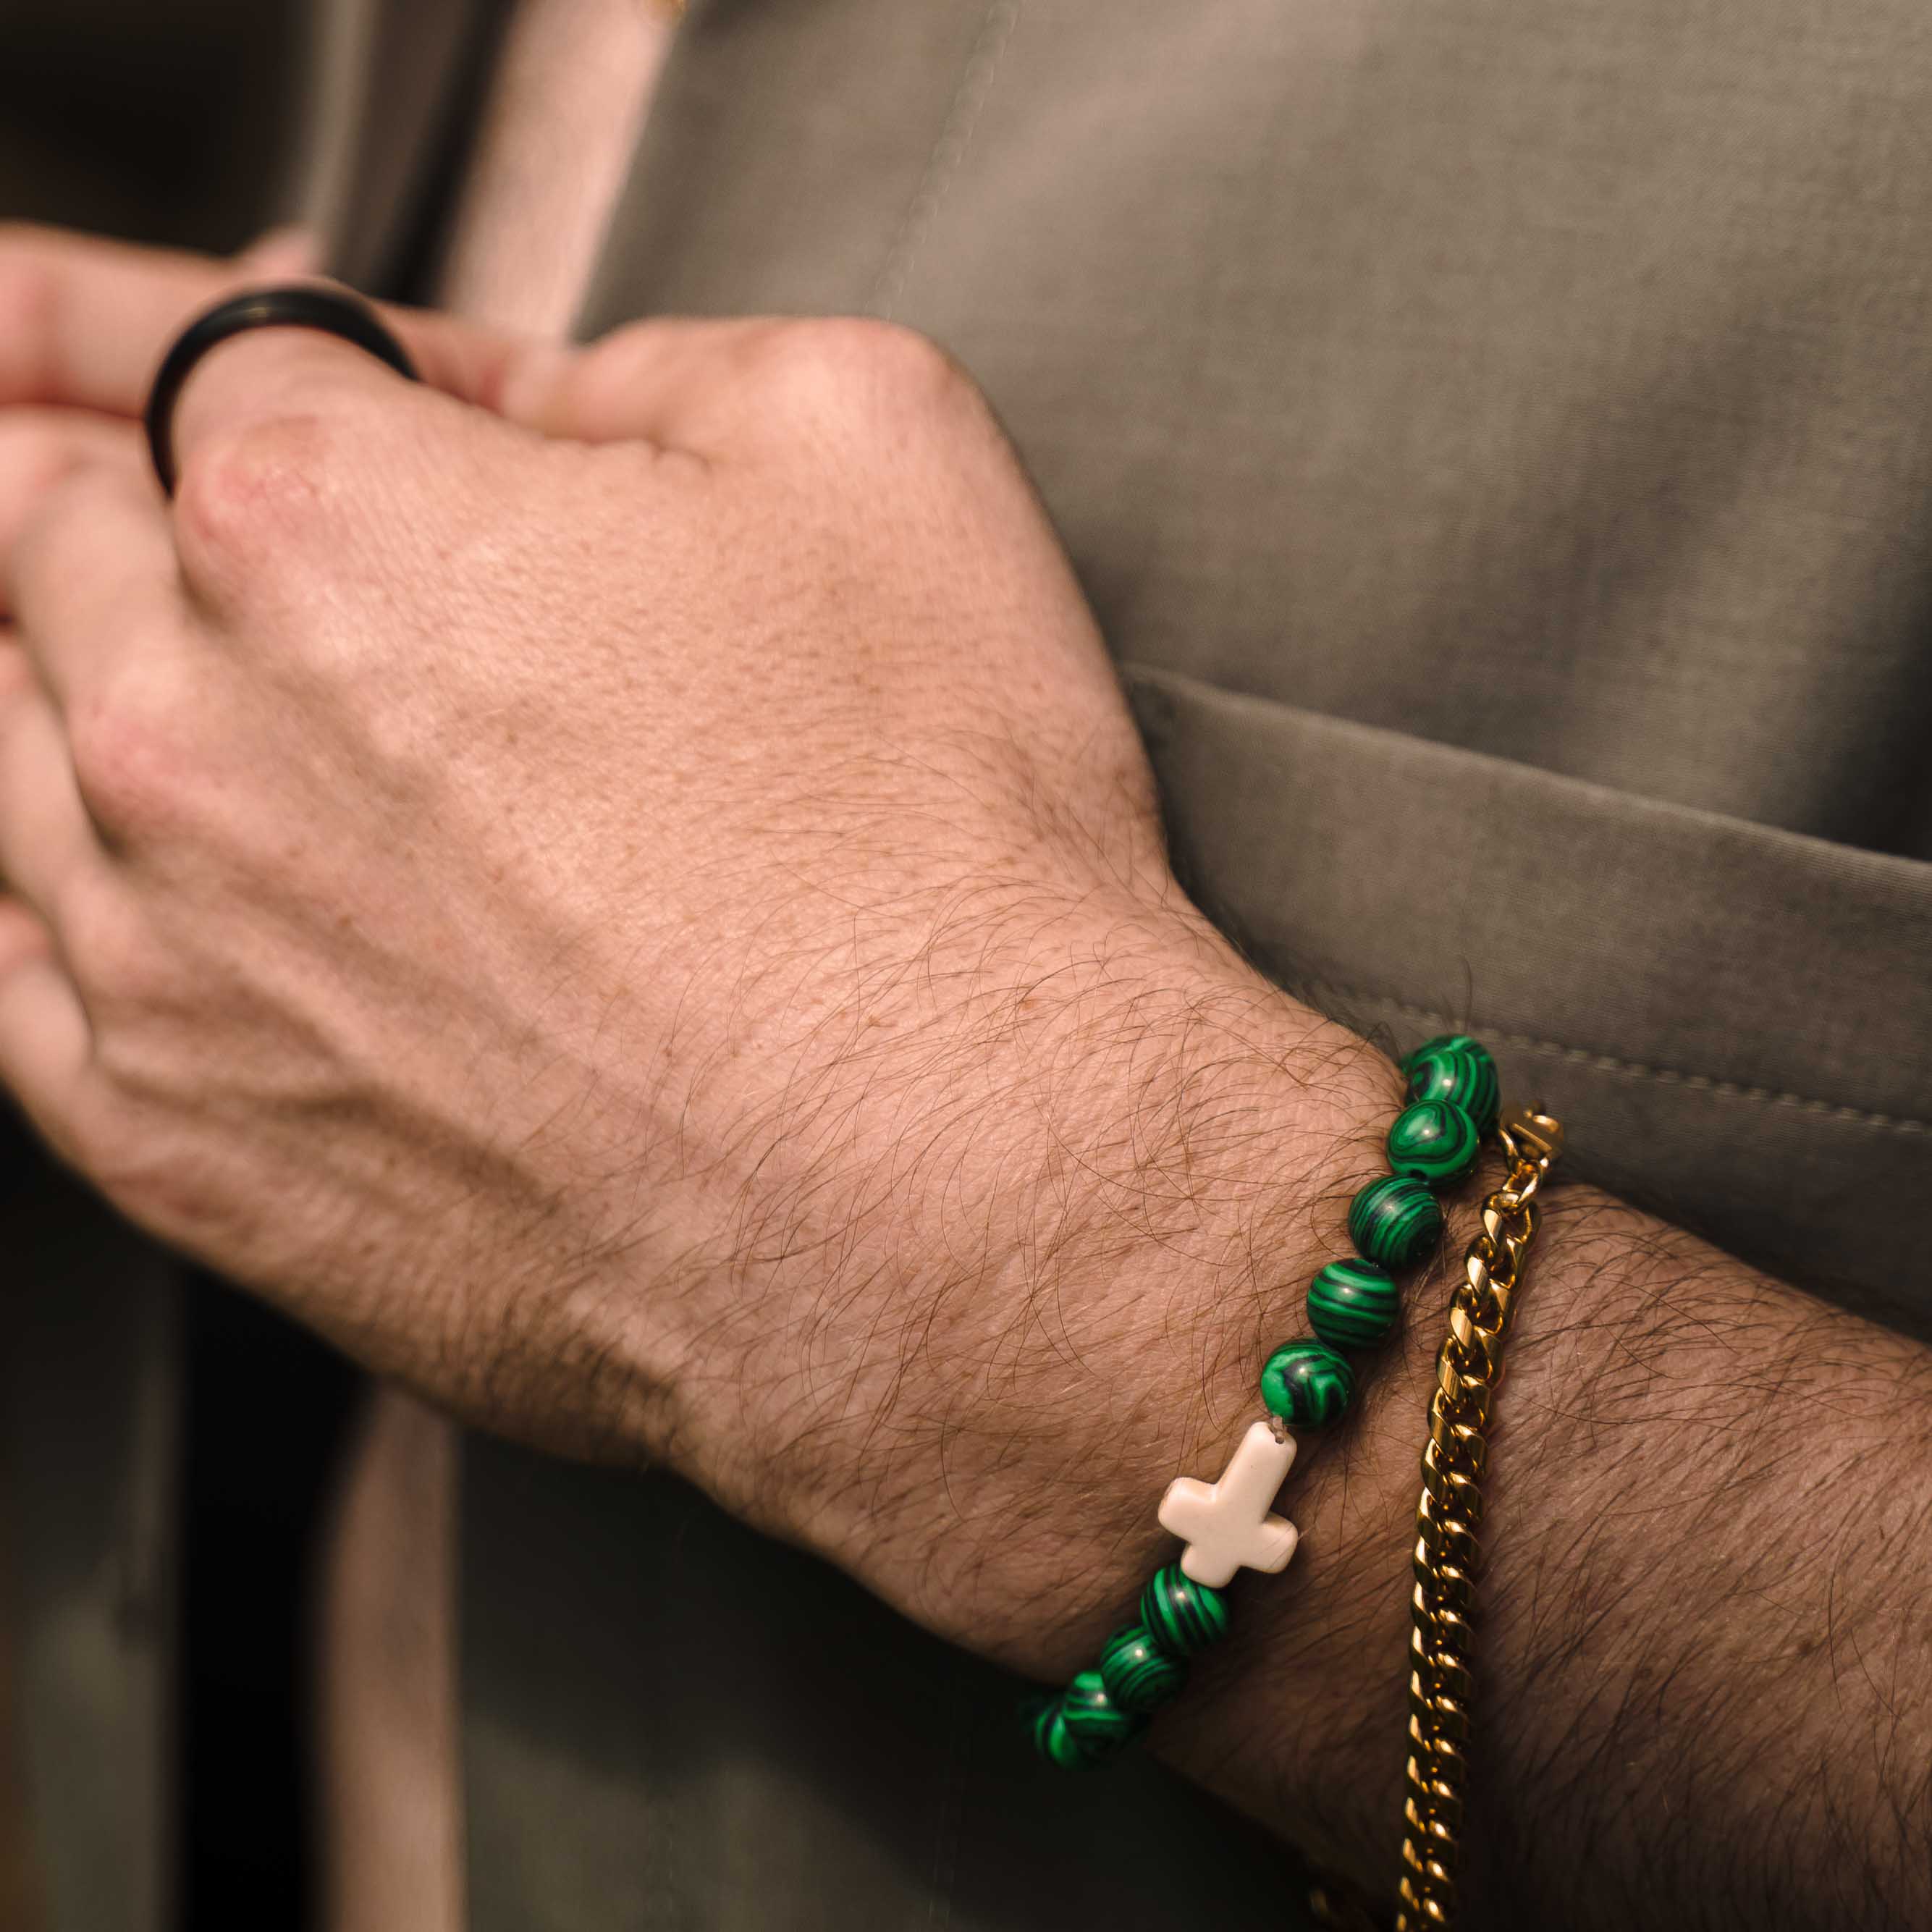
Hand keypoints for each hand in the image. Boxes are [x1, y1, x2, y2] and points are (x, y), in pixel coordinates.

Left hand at [0, 227, 1383, 1663]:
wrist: (964, 1205)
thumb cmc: (942, 866)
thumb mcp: (868, 449)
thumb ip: (643, 369)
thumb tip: (536, 408)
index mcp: (328, 524)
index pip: (201, 369)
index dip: (235, 341)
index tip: (238, 359)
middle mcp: (195, 736)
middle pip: (44, 544)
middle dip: (92, 487)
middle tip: (112, 477)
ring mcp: (167, 959)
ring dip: (40, 679)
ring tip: (101, 662)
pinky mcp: (185, 1154)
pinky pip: (8, 980)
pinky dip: (32, 896)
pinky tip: (74, 873)